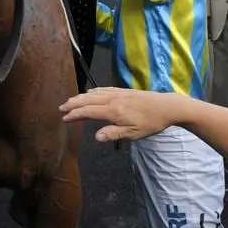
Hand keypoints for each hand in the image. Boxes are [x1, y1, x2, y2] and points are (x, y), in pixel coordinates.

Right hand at [59, 87, 180, 142]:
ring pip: (94, 93)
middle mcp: (112, 100)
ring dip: (80, 97)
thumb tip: (96, 137)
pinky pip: (103, 89)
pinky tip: (90, 92)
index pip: (88, 112)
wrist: (166, 106)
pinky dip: (93, 91)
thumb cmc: (151, 123)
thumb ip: (113, 134)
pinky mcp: (123, 91)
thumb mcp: (133, 134)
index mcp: (113, 111)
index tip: (64, 118)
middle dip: (73, 104)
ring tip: (71, 101)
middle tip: (61, 108)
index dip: (75, 115)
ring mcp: (117, 93)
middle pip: (87, 100)